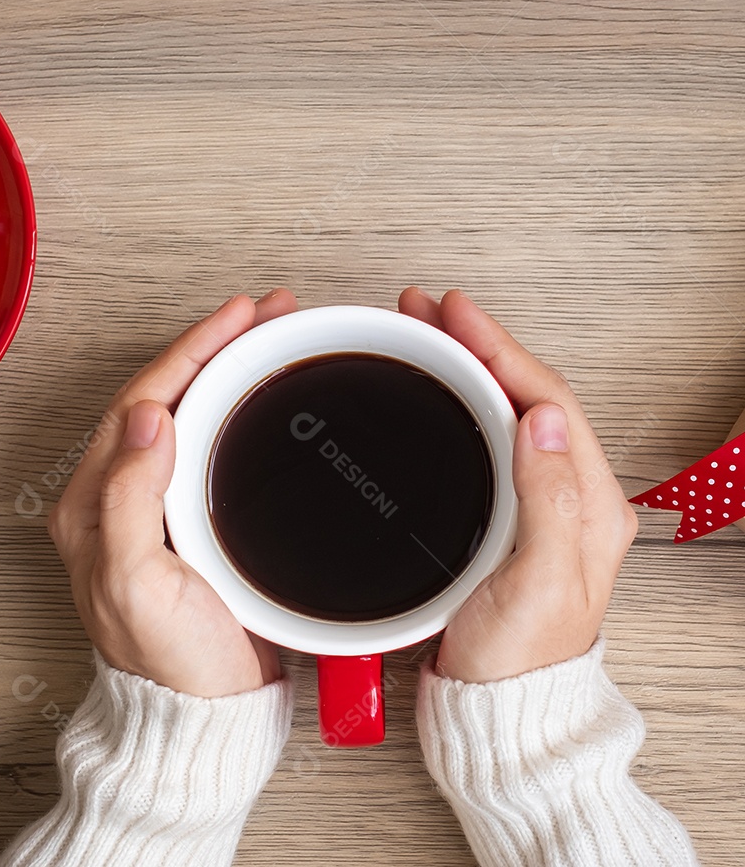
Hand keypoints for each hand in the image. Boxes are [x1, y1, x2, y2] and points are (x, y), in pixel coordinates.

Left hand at [47, 290, 298, 697]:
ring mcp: (153, 502)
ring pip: (188, 411)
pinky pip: (208, 441)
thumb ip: (129, 500)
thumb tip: (148, 418)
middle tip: (267, 314)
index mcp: (93, 502)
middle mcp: (117, 494)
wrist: (203, 713)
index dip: (192, 350)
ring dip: (227, 369)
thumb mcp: (136, 584)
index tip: (239, 318)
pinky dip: (235, 406)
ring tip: (269, 337)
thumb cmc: (168, 662)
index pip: (143, 400)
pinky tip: (260, 394)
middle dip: (215, 346)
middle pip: (166, 394)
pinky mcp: (187, 516)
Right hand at [398, 288, 638, 683]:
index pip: (547, 400)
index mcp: (591, 505)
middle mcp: (570, 495)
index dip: (499, 350)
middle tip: (427, 310)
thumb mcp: (538, 583)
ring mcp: (537, 501)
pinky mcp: (504, 511)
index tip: (456, 315)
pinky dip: (458, 400)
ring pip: (505, 409)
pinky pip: (485, 436)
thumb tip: (545, 419)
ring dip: (467, 365)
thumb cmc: (517, 657)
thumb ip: (550, 501)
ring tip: (425, 333)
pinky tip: (435, 389)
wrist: (495, 706)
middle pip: (526, 394)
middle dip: (477, 344)